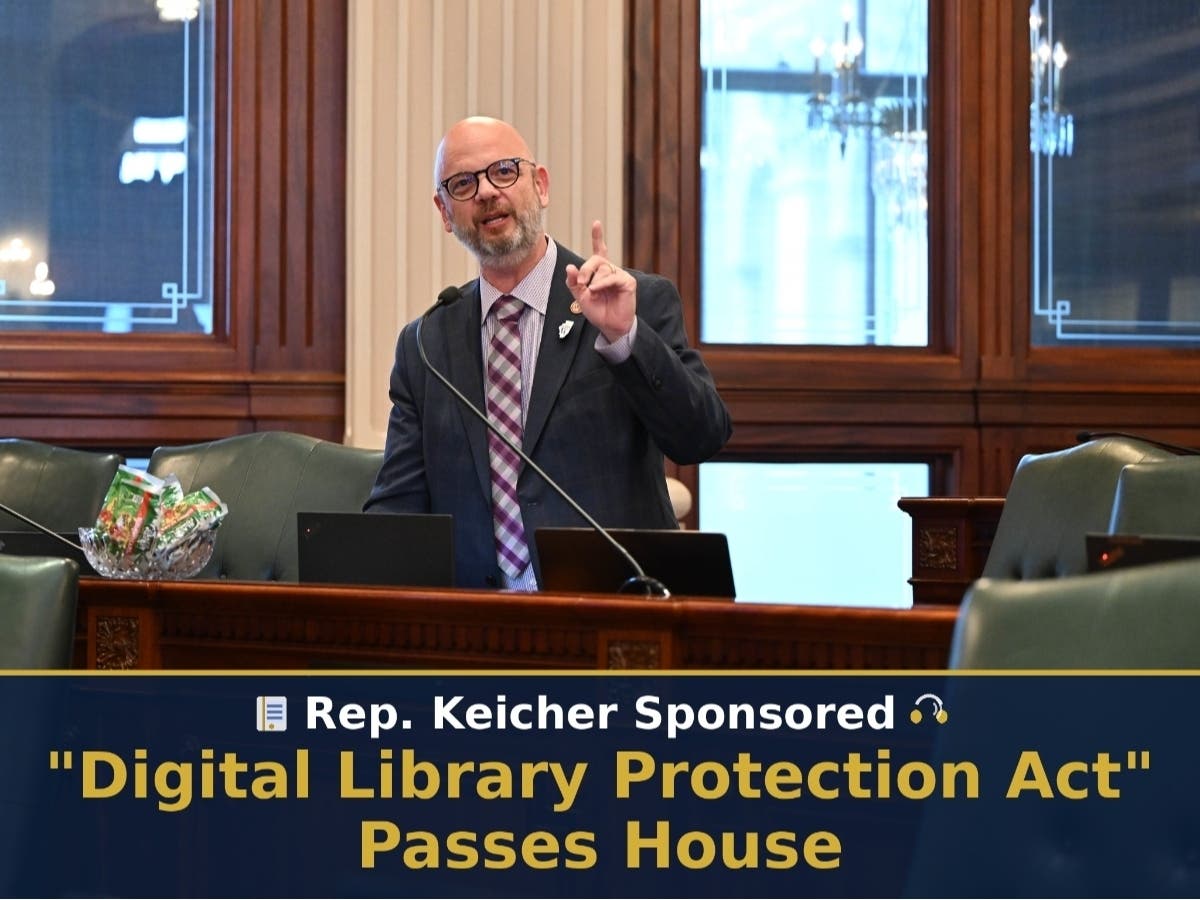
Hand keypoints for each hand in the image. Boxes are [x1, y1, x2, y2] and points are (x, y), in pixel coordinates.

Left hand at [564, 220, 635, 342]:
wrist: (610, 326)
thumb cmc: (598, 312)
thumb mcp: (580, 297)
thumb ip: (574, 283)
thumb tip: (570, 267)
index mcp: (600, 272)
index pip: (599, 251)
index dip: (598, 237)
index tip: (596, 223)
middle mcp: (611, 271)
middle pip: (596, 259)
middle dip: (585, 269)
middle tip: (580, 282)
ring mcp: (620, 275)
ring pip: (603, 268)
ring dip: (593, 280)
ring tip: (592, 292)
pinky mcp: (628, 282)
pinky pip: (612, 277)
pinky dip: (602, 283)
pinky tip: (597, 290)